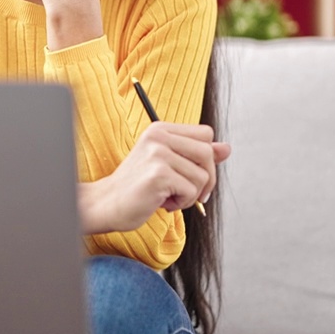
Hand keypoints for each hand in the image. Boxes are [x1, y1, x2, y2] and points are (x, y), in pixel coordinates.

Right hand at [79, 122, 230, 234]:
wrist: (107, 204)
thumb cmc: (138, 186)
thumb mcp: (169, 165)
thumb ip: (196, 155)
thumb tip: (227, 148)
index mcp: (160, 129)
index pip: (205, 134)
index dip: (206, 158)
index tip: (193, 175)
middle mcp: (159, 136)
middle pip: (208, 153)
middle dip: (206, 179)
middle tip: (188, 193)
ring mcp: (158, 154)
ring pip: (202, 176)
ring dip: (190, 195)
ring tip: (169, 197)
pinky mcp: (158, 174)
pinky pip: (191, 191)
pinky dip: (182, 203)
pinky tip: (163, 202)